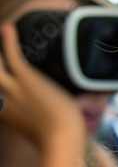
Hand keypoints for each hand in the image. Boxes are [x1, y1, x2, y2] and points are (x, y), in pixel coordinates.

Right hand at [0, 22, 86, 146]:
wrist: (62, 139)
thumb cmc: (56, 137)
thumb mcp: (35, 127)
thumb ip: (30, 116)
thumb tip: (43, 113)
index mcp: (2, 111)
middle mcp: (1, 99)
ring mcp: (12, 88)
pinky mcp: (26, 79)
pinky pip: (12, 56)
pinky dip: (9, 41)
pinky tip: (7, 28)